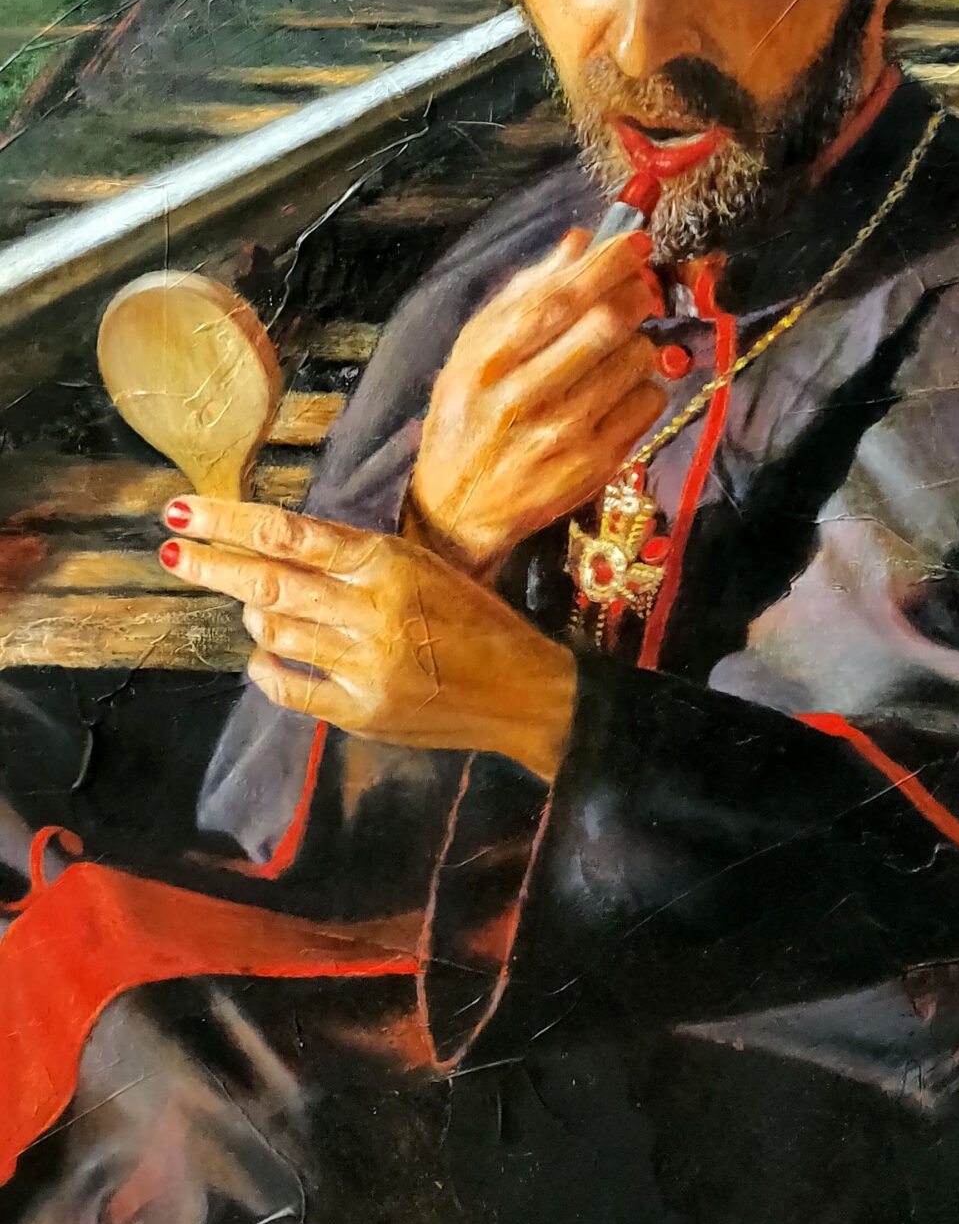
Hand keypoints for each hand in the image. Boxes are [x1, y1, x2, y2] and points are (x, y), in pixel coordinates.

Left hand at [161, 497, 578, 781]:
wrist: (522, 691)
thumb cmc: (473, 620)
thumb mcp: (422, 566)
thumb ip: (355, 559)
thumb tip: (276, 548)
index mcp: (388, 561)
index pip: (289, 533)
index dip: (229, 521)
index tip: (184, 512)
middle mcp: (372, 608)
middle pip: (269, 581)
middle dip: (213, 565)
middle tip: (172, 553)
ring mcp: (364, 663)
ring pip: (275, 632)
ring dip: (252, 618)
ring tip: (249, 608)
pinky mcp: (361, 711)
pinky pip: (289, 687)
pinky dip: (266, 669)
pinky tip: (262, 657)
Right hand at [411, 226, 664, 574]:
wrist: (458, 508)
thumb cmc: (466, 415)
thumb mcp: (474, 349)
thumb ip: (524, 294)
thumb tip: (579, 245)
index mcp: (488, 360)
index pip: (557, 299)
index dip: (605, 265)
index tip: (635, 243)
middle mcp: (523, 397)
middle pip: (603, 327)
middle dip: (636, 295)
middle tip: (641, 289)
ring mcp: (562, 436)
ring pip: (634, 363)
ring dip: (643, 341)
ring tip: (624, 344)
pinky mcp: (593, 467)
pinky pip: (647, 406)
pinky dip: (647, 385)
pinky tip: (623, 388)